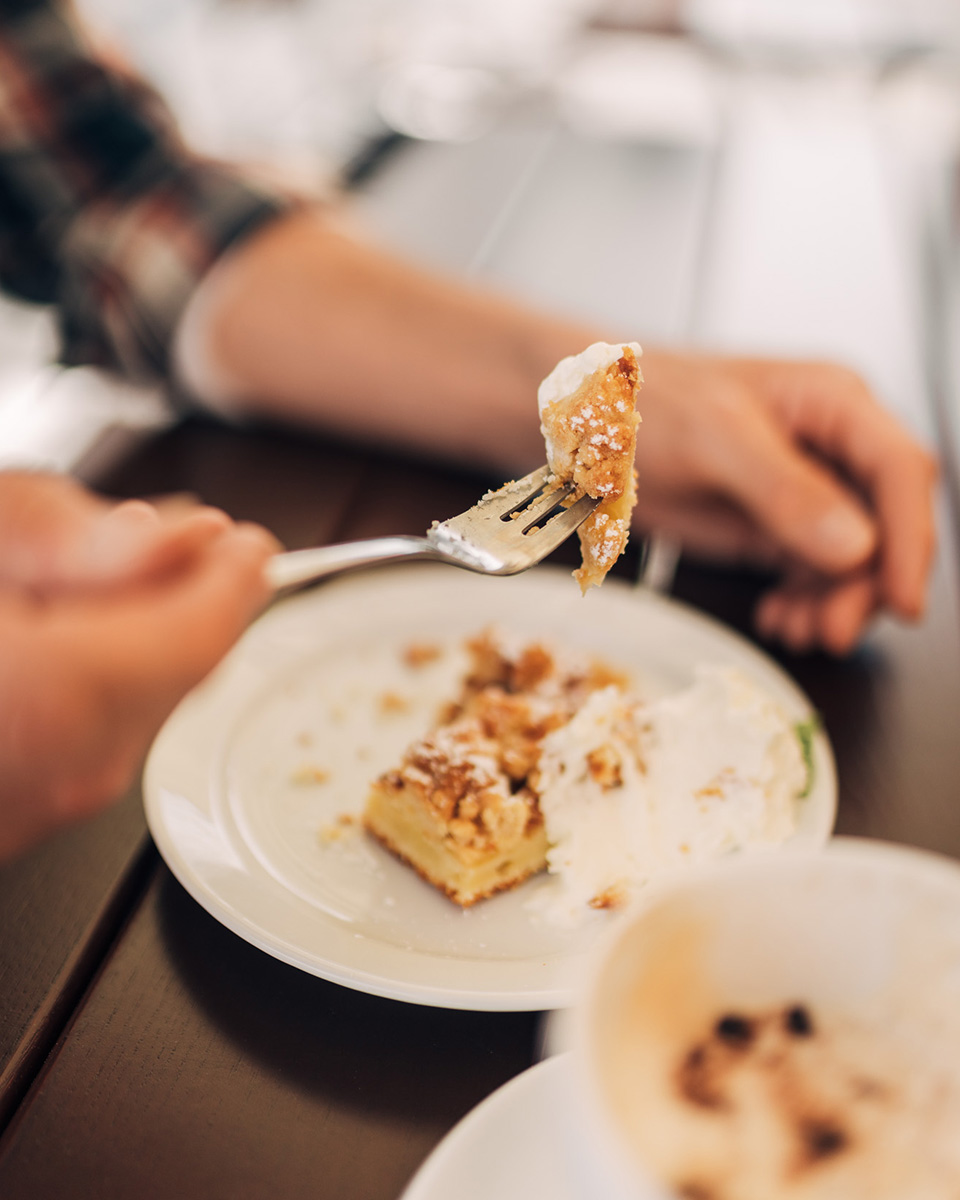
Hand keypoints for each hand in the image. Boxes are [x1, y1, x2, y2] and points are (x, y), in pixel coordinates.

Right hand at [0, 472, 278, 859]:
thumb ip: (75, 537)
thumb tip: (190, 539)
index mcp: (62, 693)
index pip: (207, 633)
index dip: (237, 577)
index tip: (245, 541)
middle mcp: (68, 771)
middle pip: (184, 668)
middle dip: (182, 597)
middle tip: (151, 543)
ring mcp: (46, 806)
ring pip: (143, 703)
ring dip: (135, 637)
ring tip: (72, 586)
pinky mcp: (28, 814)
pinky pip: (95, 738)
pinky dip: (93, 682)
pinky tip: (43, 641)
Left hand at [634, 352, 937, 653]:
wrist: (588, 425)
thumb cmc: (645, 403)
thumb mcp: (714, 438)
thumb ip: (785, 489)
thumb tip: (855, 545)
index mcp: (834, 403)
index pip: (900, 470)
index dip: (911, 539)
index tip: (902, 600)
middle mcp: (833, 447)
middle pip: (886, 524)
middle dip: (867, 585)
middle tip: (832, 632)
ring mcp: (808, 491)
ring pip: (854, 561)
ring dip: (834, 603)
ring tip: (796, 630)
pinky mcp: (777, 526)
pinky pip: (815, 575)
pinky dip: (806, 603)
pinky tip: (779, 618)